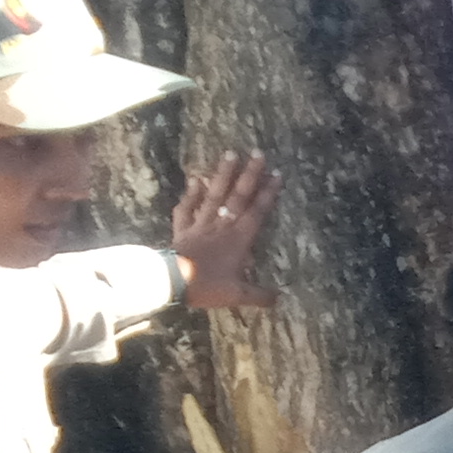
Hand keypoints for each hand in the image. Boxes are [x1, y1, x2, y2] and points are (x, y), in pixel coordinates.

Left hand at [170, 151, 281, 307]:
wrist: (172, 281)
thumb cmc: (206, 286)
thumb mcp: (237, 295)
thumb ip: (259, 295)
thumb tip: (280, 299)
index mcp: (239, 240)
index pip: (257, 212)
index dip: (268, 193)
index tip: (276, 174)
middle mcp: (222, 226)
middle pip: (238, 197)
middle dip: (250, 175)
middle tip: (257, 153)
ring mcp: (201, 224)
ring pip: (214, 195)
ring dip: (223, 175)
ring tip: (230, 153)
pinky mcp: (183, 229)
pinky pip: (187, 208)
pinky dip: (191, 194)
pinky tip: (195, 180)